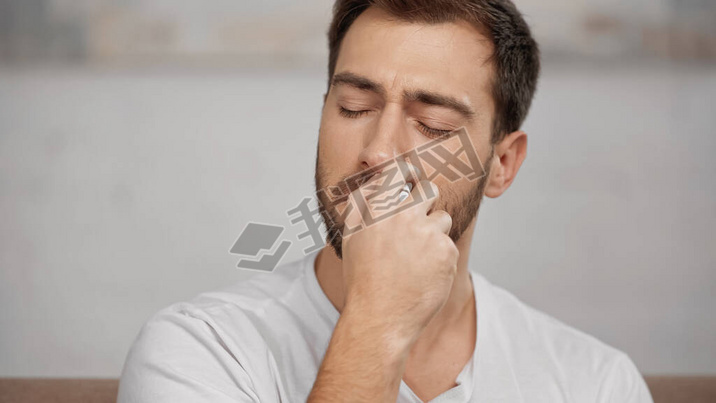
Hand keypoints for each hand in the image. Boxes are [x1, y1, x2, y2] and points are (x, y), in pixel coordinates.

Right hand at [340, 160, 458, 347]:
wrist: (380, 317)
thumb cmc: (362, 277)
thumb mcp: (351, 235)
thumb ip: (361, 202)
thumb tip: (376, 179)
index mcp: (378, 209)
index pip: (398, 171)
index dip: (407, 173)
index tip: (411, 177)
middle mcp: (404, 216)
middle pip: (429, 190)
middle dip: (426, 202)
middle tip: (418, 223)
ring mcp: (428, 233)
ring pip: (442, 218)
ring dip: (433, 233)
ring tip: (415, 259)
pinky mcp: (446, 252)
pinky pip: (448, 245)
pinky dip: (440, 258)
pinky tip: (424, 274)